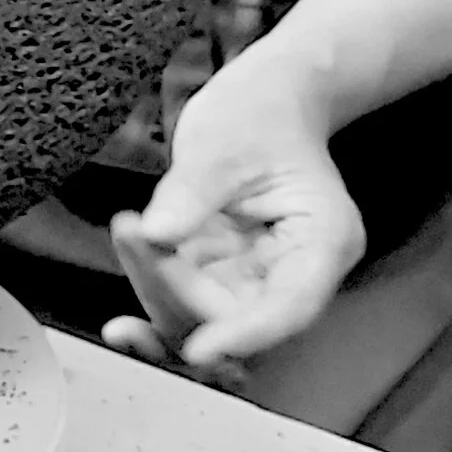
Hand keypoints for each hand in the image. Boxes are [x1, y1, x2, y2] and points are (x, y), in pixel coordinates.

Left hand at [95, 59, 365, 378]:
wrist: (265, 99)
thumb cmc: (261, 112)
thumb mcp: (226, 140)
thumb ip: (193, 190)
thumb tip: (158, 234)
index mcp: (323, 242)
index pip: (290, 308)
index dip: (243, 336)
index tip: (198, 351)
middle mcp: (294, 273)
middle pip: (237, 322)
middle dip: (177, 294)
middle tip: (133, 237)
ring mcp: (255, 278)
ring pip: (204, 321)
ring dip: (156, 290)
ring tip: (128, 231)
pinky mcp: (221, 274)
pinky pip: (183, 300)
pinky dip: (151, 281)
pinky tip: (129, 245)